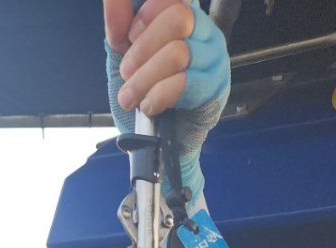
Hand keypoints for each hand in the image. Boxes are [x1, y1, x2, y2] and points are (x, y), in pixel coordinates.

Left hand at [104, 0, 229, 201]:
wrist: (156, 143)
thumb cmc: (145, 97)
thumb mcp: (123, 59)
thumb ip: (119, 27)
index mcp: (186, 19)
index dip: (145, 16)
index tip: (129, 39)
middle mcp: (206, 34)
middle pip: (179, 18)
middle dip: (143, 49)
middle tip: (127, 73)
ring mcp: (215, 61)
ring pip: (178, 53)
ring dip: (145, 79)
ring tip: (131, 96)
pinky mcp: (215, 90)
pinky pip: (185, 83)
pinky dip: (159, 96)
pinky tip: (149, 106)